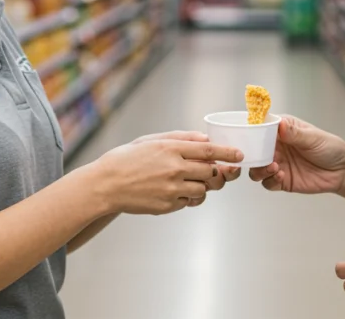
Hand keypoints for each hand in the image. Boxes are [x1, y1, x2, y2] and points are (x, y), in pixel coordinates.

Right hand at [92, 138, 242, 214]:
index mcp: (170, 149)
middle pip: (211, 172)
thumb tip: (205, 139)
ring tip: (190, 181)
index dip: (227, 153)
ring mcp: (171, 189)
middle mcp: (174, 169)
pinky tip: (176, 191)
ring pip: (203, 190)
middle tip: (218, 171)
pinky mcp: (167, 206)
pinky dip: (189, 197)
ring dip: (203, 186)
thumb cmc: (128, 159)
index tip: (239, 155)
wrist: (105, 185)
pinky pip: (188, 202)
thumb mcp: (151, 140)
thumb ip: (180, 138)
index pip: (208, 151)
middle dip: (219, 173)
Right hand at [248, 116, 344, 194]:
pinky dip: (270, 180)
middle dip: (252, 154)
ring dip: (260, 169)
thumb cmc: (330, 148)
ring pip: (257, 168)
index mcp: (282, 130)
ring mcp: (278, 164)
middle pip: (254, 150)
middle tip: (258, 156)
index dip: (252, 131)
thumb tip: (280, 125)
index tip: (249, 135)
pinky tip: (281, 176)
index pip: (261, 128)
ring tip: (274, 167)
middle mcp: (277, 146)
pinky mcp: (282, 180)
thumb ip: (295, 134)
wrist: (343, 171)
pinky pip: (268, 183)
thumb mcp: (313, 138)